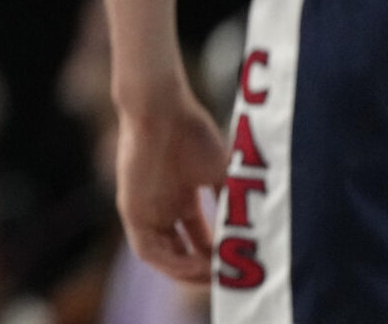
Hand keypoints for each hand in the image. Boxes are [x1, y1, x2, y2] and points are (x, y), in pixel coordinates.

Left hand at [115, 90, 227, 283]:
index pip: (198, 239)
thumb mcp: (220, 174)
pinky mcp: (130, 209)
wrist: (160, 109)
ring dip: (188, 272)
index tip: (240, 265)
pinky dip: (171, 264)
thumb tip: (257, 231)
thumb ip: (232, 202)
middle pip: (181, 251)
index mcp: (181, 196)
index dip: (218, 256)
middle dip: (205, 270)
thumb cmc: (191, 132)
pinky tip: (196, 267)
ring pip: (163, 256)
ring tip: (215, 275)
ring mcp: (144, 209)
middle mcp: (161, 207)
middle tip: (229, 278)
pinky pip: (147, 250)